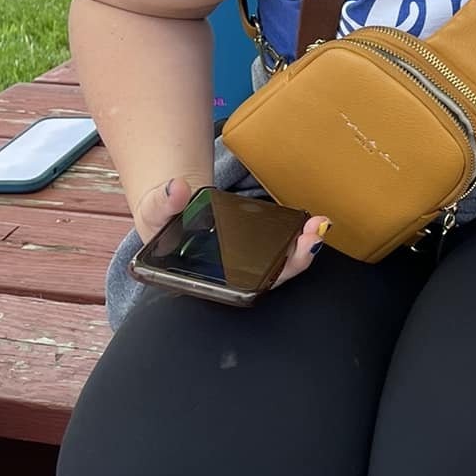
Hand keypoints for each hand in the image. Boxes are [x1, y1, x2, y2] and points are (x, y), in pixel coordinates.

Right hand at [133, 178, 329, 287]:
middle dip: (294, 260)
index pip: (242, 286)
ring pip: (283, 262)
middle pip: (270, 276)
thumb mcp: (156, 210)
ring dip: (305, 246)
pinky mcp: (260, 241)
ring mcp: (250, 258)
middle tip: (311, 239)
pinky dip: (302, 234)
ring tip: (319, 226)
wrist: (171, 208)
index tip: (281, 265)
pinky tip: (315, 221)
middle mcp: (234, 272)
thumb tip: (176, 188)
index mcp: (209, 276)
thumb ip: (163, 203)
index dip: (264, 279)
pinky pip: (285, 243)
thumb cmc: (163, 220)